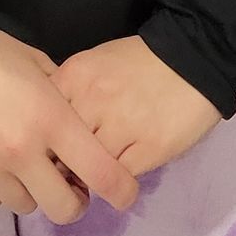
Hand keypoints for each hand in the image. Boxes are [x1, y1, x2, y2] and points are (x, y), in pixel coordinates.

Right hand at [0, 28, 141, 223]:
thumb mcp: (39, 65)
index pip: (101, 173)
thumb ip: (63, 98)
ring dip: (31, 191)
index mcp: (51, 121)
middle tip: (67, 185)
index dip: (121, 191)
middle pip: (63, 209)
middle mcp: (23, 153)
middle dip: (72, 201)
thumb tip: (77, 124)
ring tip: (22, 167)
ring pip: (25, 207)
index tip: (123, 193)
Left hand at [53, 36, 221, 177]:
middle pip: (60, 148)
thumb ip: (69, 94)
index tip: (52, 145)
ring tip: (100, 166)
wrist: (194, 57)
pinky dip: (117, 178)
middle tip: (75, 163)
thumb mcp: (94, 66)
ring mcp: (121, 126)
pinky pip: (119, 177)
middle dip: (65, 160)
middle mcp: (93, 100)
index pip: (41, 119)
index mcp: (75, 76)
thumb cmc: (140, 63)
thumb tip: (50, 135)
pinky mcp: (149, 149)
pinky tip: (124, 166)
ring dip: (92, 172)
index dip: (44, 137)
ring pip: (89, 167)